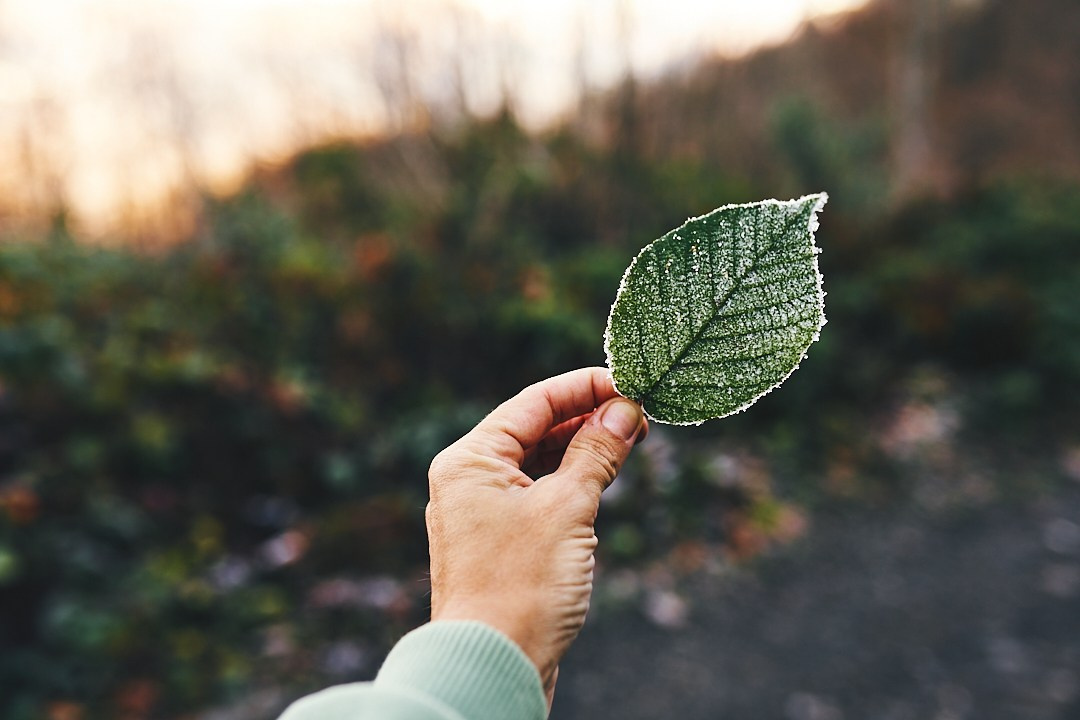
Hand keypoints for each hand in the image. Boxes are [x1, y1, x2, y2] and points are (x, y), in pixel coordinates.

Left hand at [426, 367, 645, 705]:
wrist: (493, 667)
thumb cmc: (522, 586)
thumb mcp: (568, 508)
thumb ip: (596, 452)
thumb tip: (623, 410)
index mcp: (470, 461)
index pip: (533, 403)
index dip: (584, 387)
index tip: (629, 381)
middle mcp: (468, 480)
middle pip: (534, 431)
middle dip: (587, 419)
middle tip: (640, 414)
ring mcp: (481, 513)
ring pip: (538, 465)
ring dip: (582, 451)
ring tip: (630, 440)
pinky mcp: (498, 543)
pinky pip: (537, 497)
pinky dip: (571, 484)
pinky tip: (604, 478)